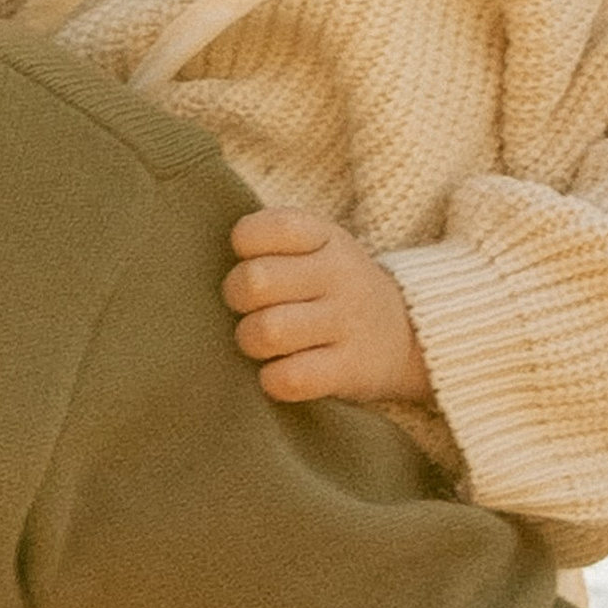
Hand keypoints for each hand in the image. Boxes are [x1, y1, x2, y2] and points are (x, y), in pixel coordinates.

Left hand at [222, 210, 432, 407]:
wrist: (410, 334)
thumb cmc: (334, 288)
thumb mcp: (318, 247)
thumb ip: (271, 241)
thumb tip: (197, 255)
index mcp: (326, 238)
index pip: (269, 227)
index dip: (244, 244)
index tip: (252, 260)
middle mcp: (340, 275)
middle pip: (256, 281)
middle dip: (237, 299)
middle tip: (249, 308)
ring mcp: (348, 323)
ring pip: (268, 331)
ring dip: (251, 341)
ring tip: (262, 342)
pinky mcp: (350, 370)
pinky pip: (290, 379)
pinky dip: (272, 380)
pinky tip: (278, 373)